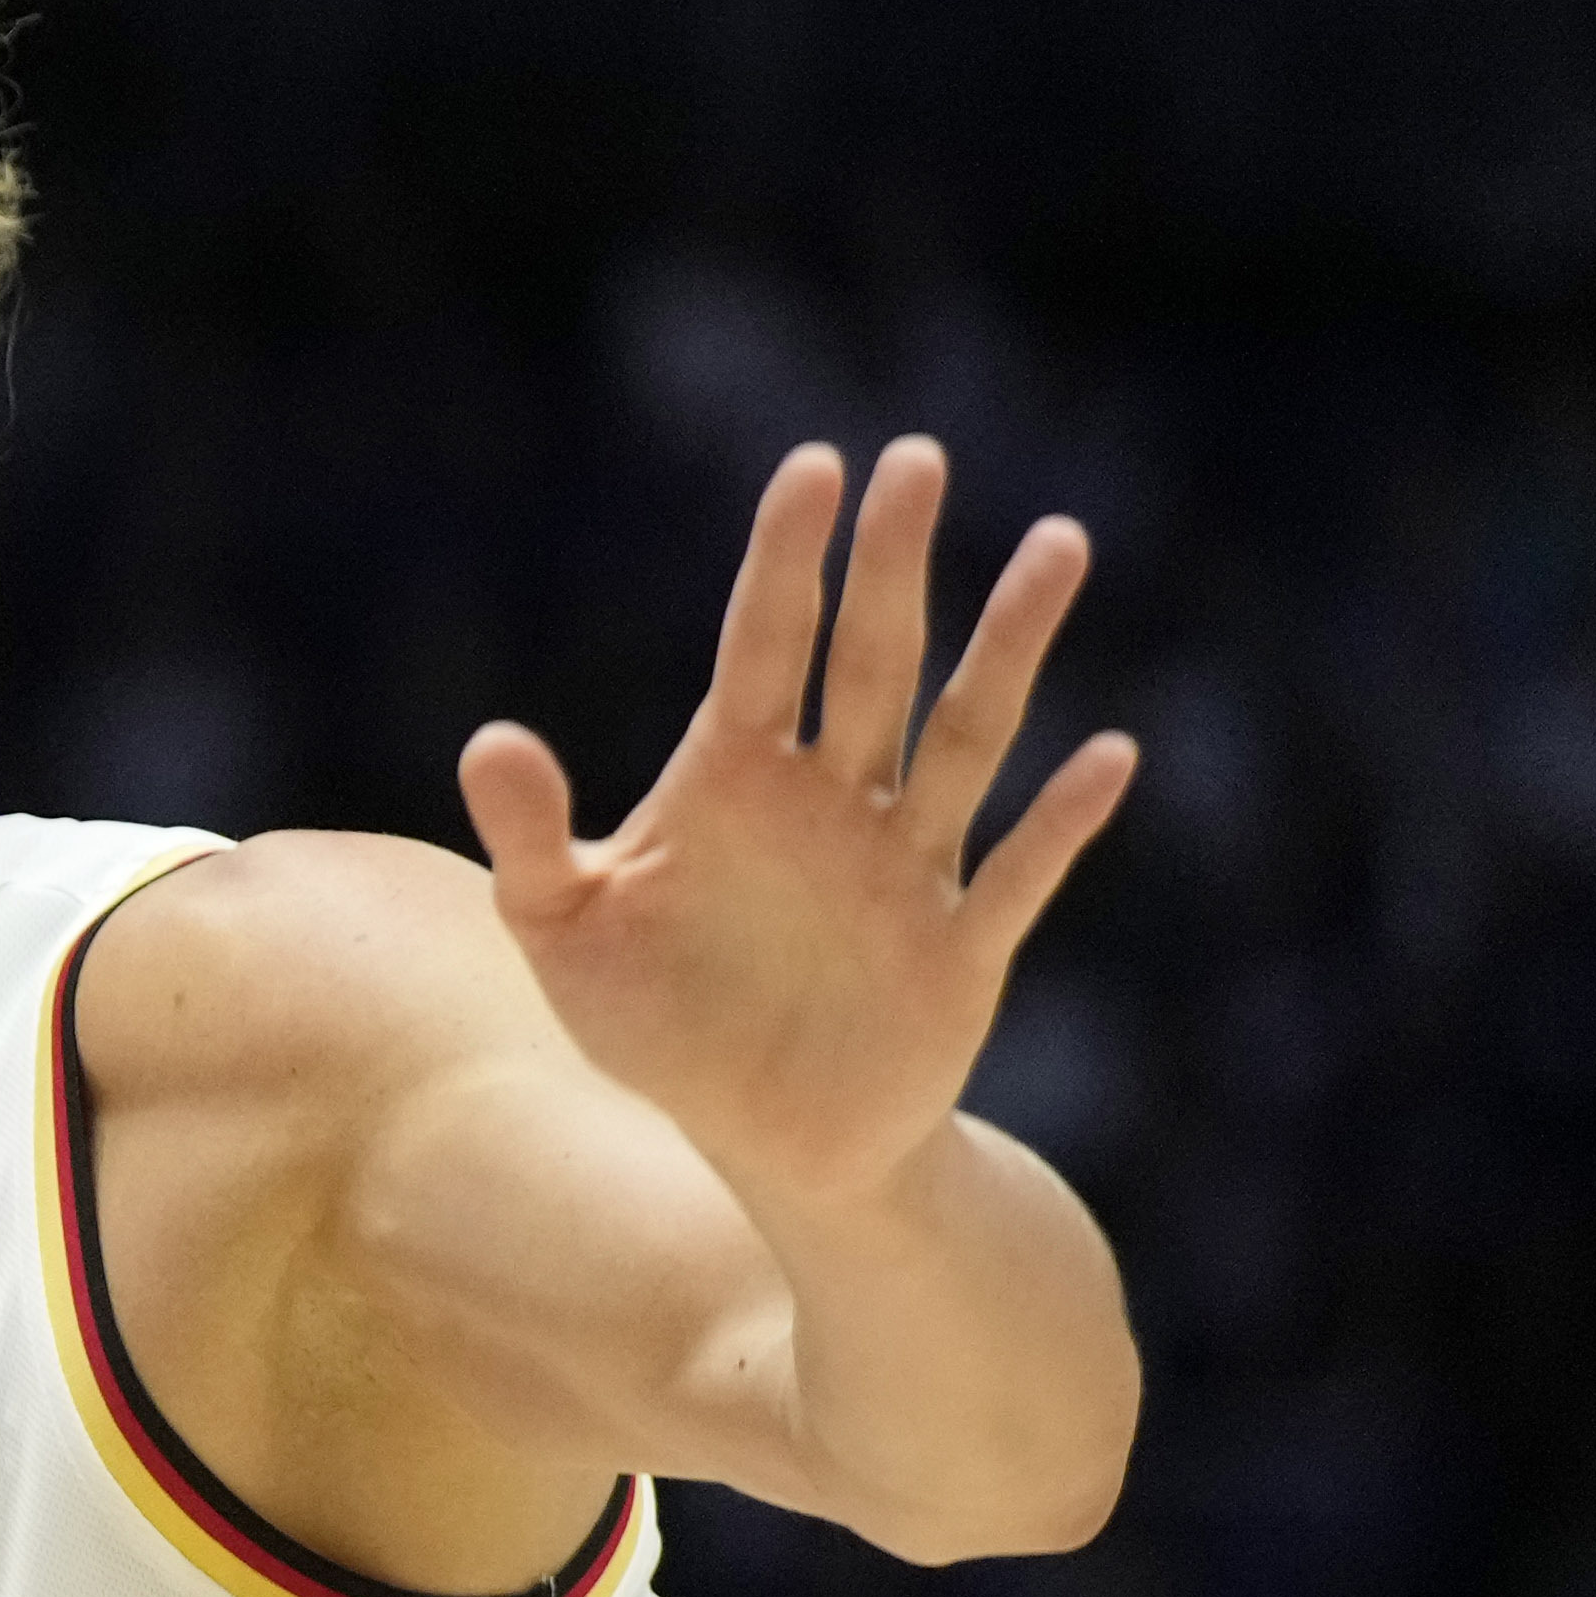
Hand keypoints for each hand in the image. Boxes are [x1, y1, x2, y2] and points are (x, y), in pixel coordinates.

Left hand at [455, 436, 1138, 1213]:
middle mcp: (832, 802)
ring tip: (1058, 543)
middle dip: (893, 567)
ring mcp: (903, 868)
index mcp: (736, 780)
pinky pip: (1015, 874)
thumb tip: (488, 739)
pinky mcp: (956, 949)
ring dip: (1009, 648)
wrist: (758, 1137)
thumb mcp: (564, 934)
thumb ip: (530, 839)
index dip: (785, 563)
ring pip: (965, 738)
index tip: (813, 467)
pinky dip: (1062, 821)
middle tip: (919, 459)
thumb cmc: (658, 1020)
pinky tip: (1106, 755)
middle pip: (873, 662)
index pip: (762, 648)